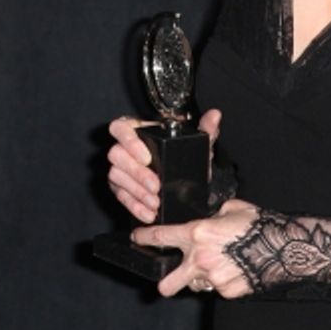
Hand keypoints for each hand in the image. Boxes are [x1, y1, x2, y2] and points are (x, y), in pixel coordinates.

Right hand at [107, 110, 221, 222]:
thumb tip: (214, 116)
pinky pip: (121, 196)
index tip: (147, 157)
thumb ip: (205, 129)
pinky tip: (149, 213)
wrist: (182, 179)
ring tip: (156, 202)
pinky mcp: (119, 187)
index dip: (128, 141)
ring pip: (116, 176)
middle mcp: (123, 147)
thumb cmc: (183, 156)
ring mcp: (119, 168)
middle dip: (136, 173)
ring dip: (137, 192)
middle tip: (156, 185)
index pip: (120, 127)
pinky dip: (135, 206)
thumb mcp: (197, 143)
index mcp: (137, 130)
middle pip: (115, 155)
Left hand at [130, 198, 257, 297]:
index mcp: (196, 234)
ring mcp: (213, 278)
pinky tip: (236, 269)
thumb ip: (212, 216)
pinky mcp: (227, 291)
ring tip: (218, 266)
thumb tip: (209, 220)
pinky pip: (218, 288)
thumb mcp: (230, 210)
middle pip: (168, 283)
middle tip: (166, 281)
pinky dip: (223, 281)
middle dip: (164, 284)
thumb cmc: (256, 225)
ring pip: (197, 285)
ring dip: (202, 278)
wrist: (282, 247)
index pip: (160, 237)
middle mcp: (199, 259)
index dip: (144, 238)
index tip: (136, 238)